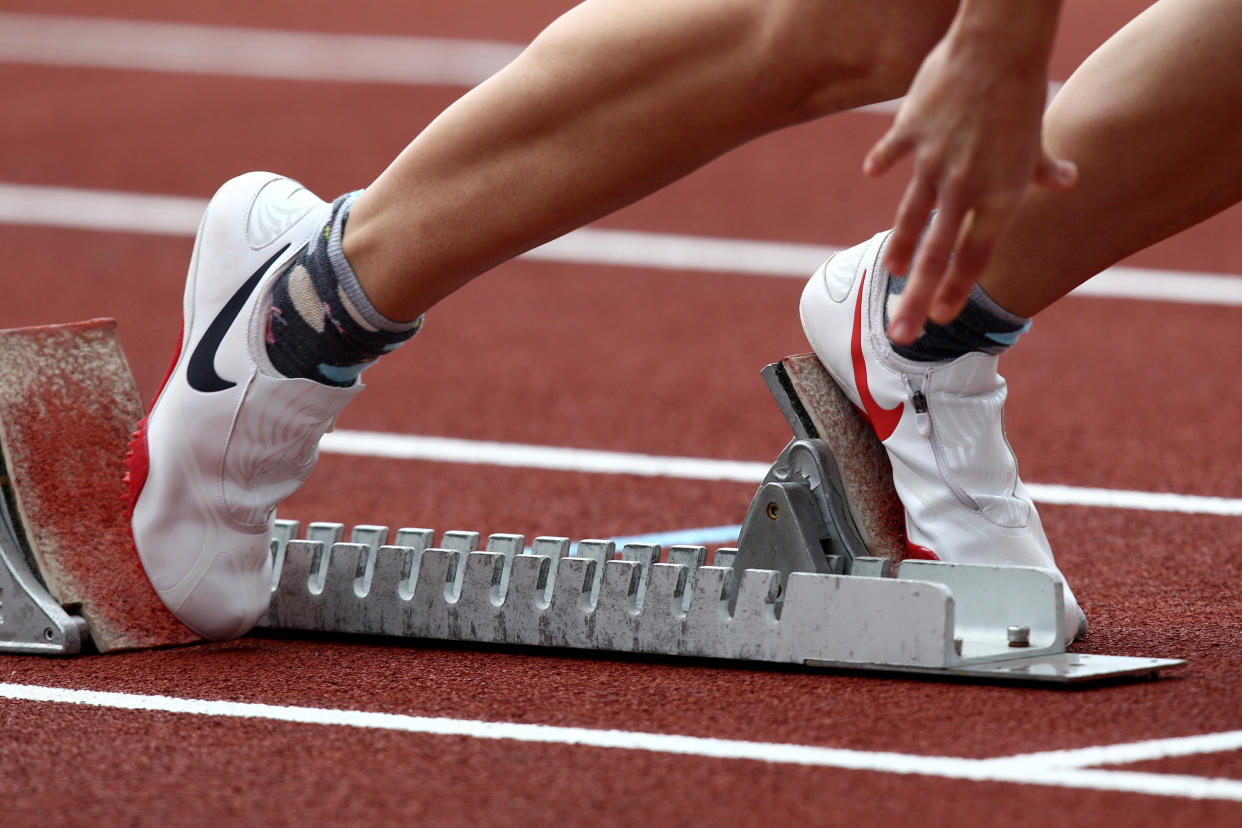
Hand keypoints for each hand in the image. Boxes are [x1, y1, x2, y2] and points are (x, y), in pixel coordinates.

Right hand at [865, 4, 1075, 343]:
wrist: (999, 47)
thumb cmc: (1023, 93)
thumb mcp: (1037, 138)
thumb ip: (1044, 167)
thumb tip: (1067, 180)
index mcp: (998, 196)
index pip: (974, 258)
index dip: (956, 291)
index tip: (942, 319)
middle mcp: (964, 188)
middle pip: (936, 256)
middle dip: (917, 300)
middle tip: (901, 334)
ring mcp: (933, 163)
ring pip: (910, 218)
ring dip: (899, 251)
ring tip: (890, 275)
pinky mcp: (909, 133)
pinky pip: (891, 154)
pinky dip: (882, 164)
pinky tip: (872, 174)